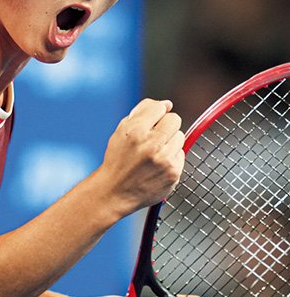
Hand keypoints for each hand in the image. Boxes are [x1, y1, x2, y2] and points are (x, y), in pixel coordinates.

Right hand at [99, 99, 184, 216]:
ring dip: (170, 142)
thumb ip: (143, 113)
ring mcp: (164, 160)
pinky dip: (172, 157)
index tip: (151, 122)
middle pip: (175, 119)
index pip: (159, 107)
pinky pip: (181, 155)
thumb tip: (167, 104)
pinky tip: (158, 165)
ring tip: (154, 153)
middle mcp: (151, 144)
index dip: (156, 113)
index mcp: (136, 131)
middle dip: (166, 125)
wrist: (115, 192)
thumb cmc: (118, 159)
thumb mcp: (121, 131)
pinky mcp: (173, 173)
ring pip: (180, 137)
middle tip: (154, 137)